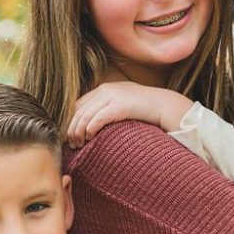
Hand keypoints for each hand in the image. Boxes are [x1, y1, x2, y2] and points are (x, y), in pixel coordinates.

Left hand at [67, 82, 192, 147]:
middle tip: (71, 144)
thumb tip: (92, 125)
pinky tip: (89, 139)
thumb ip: (107, 109)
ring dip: (78, 132)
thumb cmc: (144, 110)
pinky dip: (90, 130)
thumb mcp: (122, 105)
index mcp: (103, 89)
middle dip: (71, 128)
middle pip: (78, 110)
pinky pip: (97, 119)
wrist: (165, 105)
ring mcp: (112, 97)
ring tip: (78, 145)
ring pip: (84, 116)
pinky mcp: (119, 106)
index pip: (78, 104)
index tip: (68, 135)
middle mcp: (105, 90)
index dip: (70, 120)